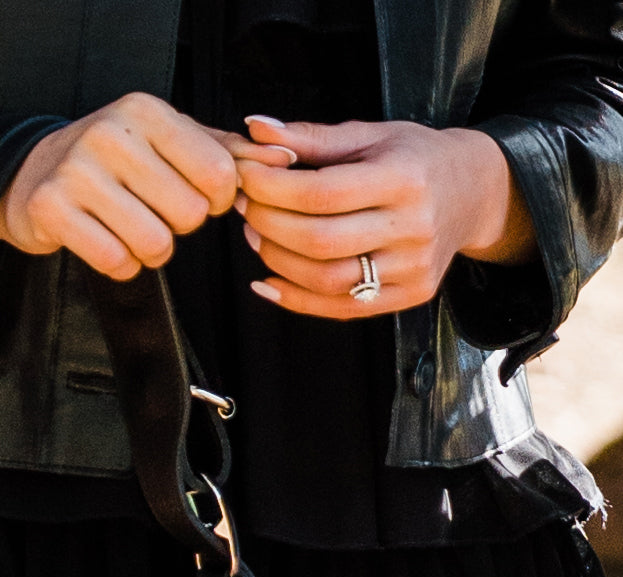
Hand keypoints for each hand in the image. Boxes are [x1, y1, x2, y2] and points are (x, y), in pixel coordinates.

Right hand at [0, 94, 289, 280]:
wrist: (32, 174)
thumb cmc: (113, 162)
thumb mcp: (169, 143)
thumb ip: (227, 152)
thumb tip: (282, 158)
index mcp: (146, 112)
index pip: (218, 174)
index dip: (217, 201)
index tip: (198, 198)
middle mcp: (111, 134)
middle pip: (189, 215)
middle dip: (179, 227)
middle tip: (153, 213)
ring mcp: (78, 172)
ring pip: (155, 244)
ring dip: (150, 251)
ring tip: (130, 229)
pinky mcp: (53, 210)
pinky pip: (116, 261)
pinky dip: (120, 265)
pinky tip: (106, 243)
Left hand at [232, 116, 536, 317]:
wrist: (474, 193)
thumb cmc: (416, 158)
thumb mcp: (371, 135)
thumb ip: (312, 137)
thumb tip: (254, 127)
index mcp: (404, 179)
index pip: (322, 193)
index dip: (272, 189)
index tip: (244, 178)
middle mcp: (413, 228)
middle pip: (320, 240)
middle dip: (269, 225)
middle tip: (244, 208)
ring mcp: (412, 268)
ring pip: (327, 279)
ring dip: (278, 262)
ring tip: (257, 237)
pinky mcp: (409, 296)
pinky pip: (341, 307)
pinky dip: (296, 299)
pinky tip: (269, 281)